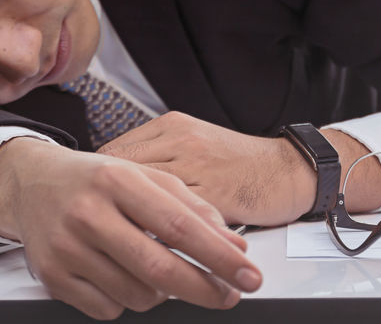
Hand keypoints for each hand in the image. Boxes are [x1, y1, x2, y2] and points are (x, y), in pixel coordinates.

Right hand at [0, 137, 261, 319]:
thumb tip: (234, 246)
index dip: (220, 257)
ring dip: (160, 292)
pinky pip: (109, 309)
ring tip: (152, 268)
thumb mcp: (143, 177)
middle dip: (204, 289)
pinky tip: (117, 273)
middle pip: (159, 269)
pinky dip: (125, 300)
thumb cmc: (94, 180)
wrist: (30, 182)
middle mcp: (88, 212)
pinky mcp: (53, 276)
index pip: (179, 226)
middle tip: (227, 294)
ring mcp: (67, 247)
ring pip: (138, 296)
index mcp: (116, 179)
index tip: (249, 275)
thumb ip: (192, 207)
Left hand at [97, 112, 380, 224]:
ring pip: (149, 199)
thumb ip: (156, 155)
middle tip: (97, 231)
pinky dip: (163, 239)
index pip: (116, 155)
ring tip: (120, 246)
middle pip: (124, 176)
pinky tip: (153, 253)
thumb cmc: (239, 162)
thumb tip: (114, 175)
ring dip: (133, 225)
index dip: (99, 185)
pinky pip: (179, 221)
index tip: (90, 205)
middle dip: (109, 206)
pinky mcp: (218, 195)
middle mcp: (180, 142)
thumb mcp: (192, 144)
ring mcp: (199, 167)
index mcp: (170, 127)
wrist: (290, 168)